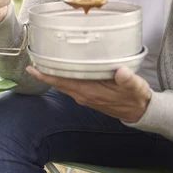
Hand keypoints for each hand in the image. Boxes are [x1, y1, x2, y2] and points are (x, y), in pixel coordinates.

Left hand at [26, 65, 151, 122]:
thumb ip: (127, 79)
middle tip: (32, 60)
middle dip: (44, 74)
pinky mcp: (88, 96)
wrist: (140, 112)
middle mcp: (83, 95)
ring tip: (42, 63)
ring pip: (63, 85)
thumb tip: (121, 71)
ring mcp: (84, 97)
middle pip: (58, 84)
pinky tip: (61, 69)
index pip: (62, 83)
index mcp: (90, 92)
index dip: (46, 76)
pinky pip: (69, 86)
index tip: (32, 69)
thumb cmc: (136, 97)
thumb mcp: (136, 87)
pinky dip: (62, 78)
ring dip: (52, 76)